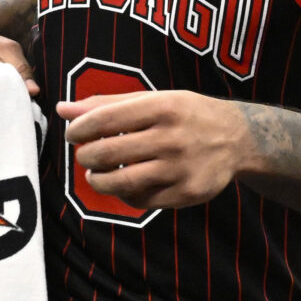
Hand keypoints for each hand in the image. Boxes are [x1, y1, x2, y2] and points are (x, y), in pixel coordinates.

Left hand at [55, 89, 249, 210]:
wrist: (238, 139)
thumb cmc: (187, 114)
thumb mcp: (155, 99)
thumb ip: (109, 104)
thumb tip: (63, 109)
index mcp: (163, 107)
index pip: (105, 118)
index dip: (80, 129)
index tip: (73, 134)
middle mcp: (172, 138)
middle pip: (108, 153)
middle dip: (86, 157)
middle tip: (85, 156)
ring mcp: (180, 168)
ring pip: (121, 182)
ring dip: (99, 180)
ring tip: (97, 174)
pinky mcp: (186, 193)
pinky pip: (142, 201)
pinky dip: (125, 195)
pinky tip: (125, 185)